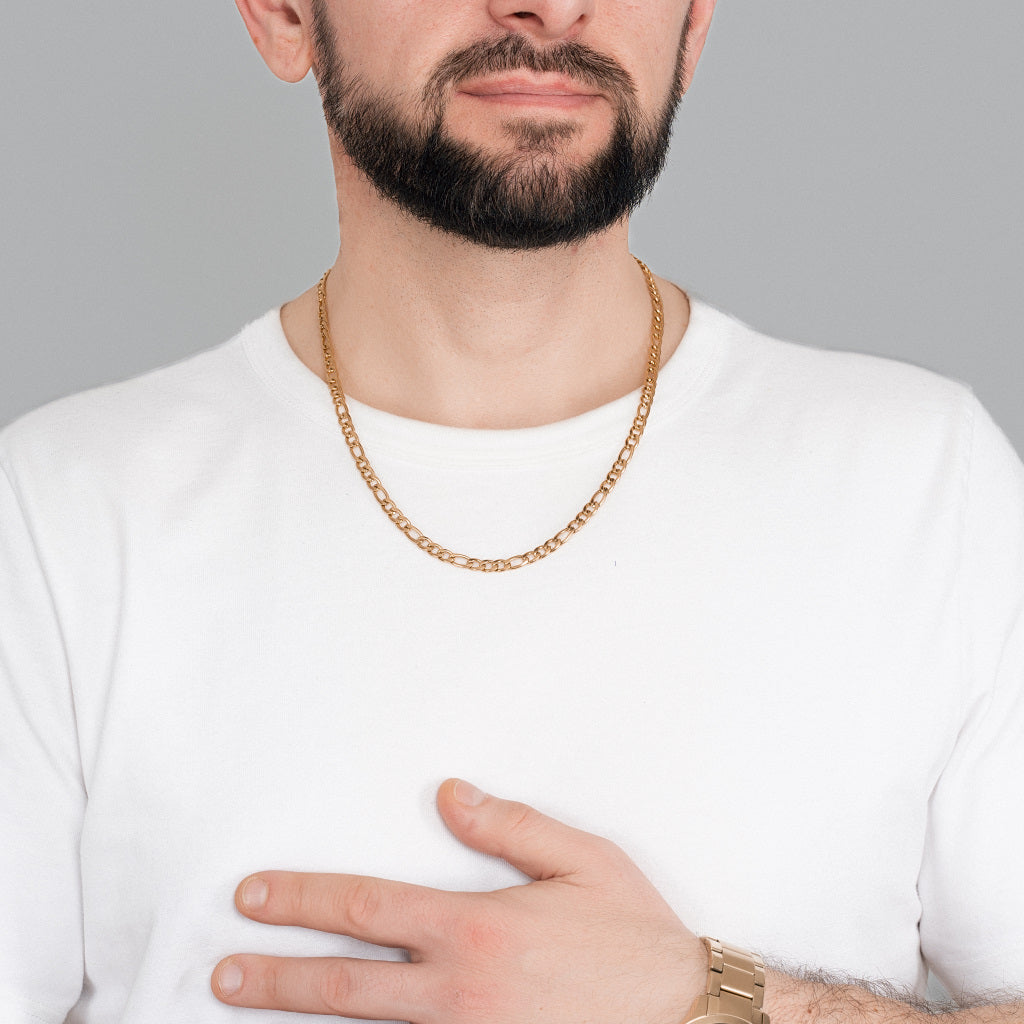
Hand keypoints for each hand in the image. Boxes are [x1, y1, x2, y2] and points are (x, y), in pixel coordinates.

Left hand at [212, 779, 706, 1021]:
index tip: (254, 898)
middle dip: (277, 977)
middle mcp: (460, 991)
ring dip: (304, 1019)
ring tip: (255, 1006)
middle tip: (224, 972)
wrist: (684, 1020)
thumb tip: (449, 795)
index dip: (302, 901)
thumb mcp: (583, 860)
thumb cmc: (634, 939)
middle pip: (345, 986)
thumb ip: (510, 825)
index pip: (367, 908)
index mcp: (476, 929)